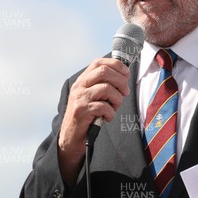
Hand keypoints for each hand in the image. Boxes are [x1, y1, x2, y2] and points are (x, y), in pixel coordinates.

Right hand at [58, 58, 129, 183]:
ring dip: (117, 99)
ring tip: (115, 107)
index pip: (99, 62)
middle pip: (104, 72)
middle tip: (125, 92)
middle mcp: (79, 85)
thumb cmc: (88, 115)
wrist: (71, 136)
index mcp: (83, 79)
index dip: (116, 65)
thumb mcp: (94, 96)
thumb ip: (104, 84)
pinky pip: (103, 106)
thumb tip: (125, 76)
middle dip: (120, 81)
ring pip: (106, 88)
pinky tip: (108, 117)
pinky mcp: (81, 111)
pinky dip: (111, 113)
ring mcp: (79, 97)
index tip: (126, 74)